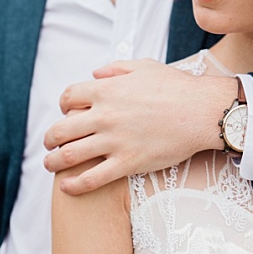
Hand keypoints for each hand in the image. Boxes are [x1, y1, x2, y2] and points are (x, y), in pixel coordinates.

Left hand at [43, 59, 233, 194]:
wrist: (202, 111)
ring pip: (68, 156)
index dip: (64, 105)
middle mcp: (105, 116)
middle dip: (50, 138)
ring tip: (52, 164)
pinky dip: (73, 185)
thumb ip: (116, 69)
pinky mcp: (127, 163)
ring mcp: (115, 141)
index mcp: (107, 91)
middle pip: (60, 130)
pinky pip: (91, 179)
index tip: (67, 112)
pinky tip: (67, 186)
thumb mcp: (146, 67)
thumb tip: (95, 74)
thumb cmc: (178, 87)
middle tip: (51, 143)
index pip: (68, 97)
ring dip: (53, 162)